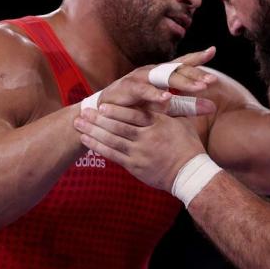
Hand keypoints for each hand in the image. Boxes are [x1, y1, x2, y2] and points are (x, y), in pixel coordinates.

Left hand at [75, 109, 204, 191]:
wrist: (190, 174)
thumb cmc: (189, 147)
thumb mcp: (184, 123)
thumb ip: (172, 110)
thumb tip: (172, 94)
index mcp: (159, 125)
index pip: (135, 115)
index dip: (117, 110)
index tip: (102, 105)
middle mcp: (148, 138)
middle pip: (119, 126)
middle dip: (99, 119)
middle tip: (83, 112)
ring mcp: (140, 153)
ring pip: (112, 140)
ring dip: (93, 131)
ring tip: (79, 124)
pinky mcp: (135, 167)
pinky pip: (113, 155)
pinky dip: (98, 147)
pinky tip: (87, 140)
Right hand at [97, 46, 217, 113]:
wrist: (107, 115)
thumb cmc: (139, 108)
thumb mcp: (167, 108)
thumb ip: (188, 107)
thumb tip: (213, 107)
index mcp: (162, 74)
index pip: (182, 63)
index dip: (197, 57)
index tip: (212, 51)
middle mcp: (152, 72)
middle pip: (177, 69)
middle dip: (195, 74)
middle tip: (212, 81)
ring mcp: (139, 77)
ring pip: (163, 77)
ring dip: (182, 82)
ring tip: (199, 88)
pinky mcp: (127, 88)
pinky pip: (143, 90)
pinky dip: (155, 94)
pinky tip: (167, 99)